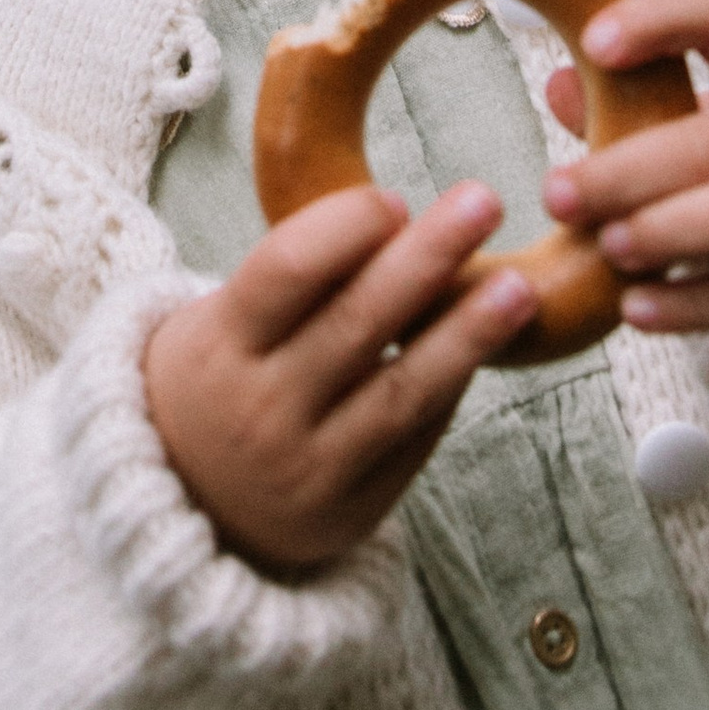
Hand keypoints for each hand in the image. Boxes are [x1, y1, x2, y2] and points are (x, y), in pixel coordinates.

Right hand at [143, 181, 538, 574]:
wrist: (186, 500)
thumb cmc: (222, 376)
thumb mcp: (223, 321)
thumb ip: (296, 279)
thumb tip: (398, 217)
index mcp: (218, 345)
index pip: (286, 270)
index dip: (344, 228)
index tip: (395, 200)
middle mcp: (260, 409)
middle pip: (357, 323)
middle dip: (426, 257)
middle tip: (484, 200)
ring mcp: (308, 467)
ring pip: (403, 391)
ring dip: (468, 333)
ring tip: (522, 288)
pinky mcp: (352, 509)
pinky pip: (416, 437)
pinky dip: (452, 385)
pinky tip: (489, 341)